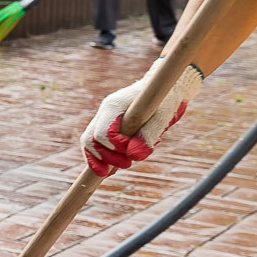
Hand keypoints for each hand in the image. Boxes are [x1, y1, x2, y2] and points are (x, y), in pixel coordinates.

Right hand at [79, 61, 202, 177]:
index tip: (132, 153)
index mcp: (113, 106)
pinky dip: (102, 157)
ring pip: (90, 143)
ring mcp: (104, 119)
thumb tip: (133, 156)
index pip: (102, 134)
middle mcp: (104, 113)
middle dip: (104, 158)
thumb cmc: (165, 99)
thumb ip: (148, 135)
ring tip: (116, 170)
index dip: (115, 148)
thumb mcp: (162, 117)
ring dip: (100, 160)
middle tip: (127, 165)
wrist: (167, 87)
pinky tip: (113, 168)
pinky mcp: (109, 126)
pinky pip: (98, 144)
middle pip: (89, 140)